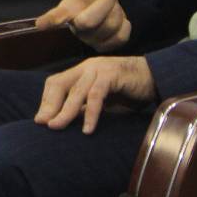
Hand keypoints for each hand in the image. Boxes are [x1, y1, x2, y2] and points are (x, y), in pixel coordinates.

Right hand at [35, 0, 130, 51]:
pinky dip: (125, 25)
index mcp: (68, 9)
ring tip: (112, 7)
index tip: (40, 24)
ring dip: (117, 13)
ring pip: (108, 28)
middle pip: (87, 22)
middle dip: (103, 6)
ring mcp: (91, 39)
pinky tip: (119, 20)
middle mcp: (76, 27)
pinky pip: (120, 36)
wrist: (108, 6)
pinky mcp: (107, 46)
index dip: (50, 19)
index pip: (56, 16)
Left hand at [35, 55, 155, 132]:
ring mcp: (98, 69)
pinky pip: (96, 95)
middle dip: (50, 106)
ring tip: (57, 126)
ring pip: (76, 91)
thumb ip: (85, 107)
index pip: (55, 83)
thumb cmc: (128, 91)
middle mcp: (86, 68)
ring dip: (65, 111)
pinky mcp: (112, 75)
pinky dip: (90, 112)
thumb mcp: (103, 101)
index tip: (40, 120)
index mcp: (81, 72)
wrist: (156, 78)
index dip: (46, 101)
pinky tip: (88, 129)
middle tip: (44, 124)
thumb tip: (67, 121)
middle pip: (59, 84)